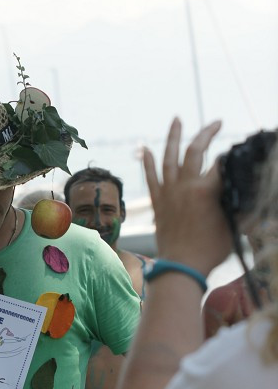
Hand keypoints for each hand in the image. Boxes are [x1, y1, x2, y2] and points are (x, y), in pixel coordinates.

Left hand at [143, 118, 232, 275]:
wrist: (182, 268)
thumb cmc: (211, 251)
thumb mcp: (232, 224)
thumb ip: (236, 204)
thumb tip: (241, 190)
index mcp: (206, 190)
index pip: (222, 162)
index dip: (232, 154)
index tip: (238, 150)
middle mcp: (185, 186)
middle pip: (195, 150)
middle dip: (207, 132)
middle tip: (216, 122)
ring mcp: (169, 193)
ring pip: (169, 158)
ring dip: (172, 136)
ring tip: (176, 119)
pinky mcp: (158, 203)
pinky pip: (151, 177)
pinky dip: (148, 162)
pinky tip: (146, 149)